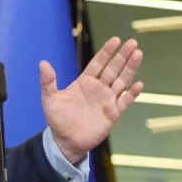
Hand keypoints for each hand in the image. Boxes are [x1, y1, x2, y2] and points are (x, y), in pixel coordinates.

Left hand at [43, 37, 143, 164]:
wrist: (65, 141)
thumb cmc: (57, 119)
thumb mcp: (49, 99)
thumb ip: (48, 81)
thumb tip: (43, 63)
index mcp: (85, 82)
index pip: (98, 63)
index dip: (107, 52)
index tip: (116, 40)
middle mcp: (98, 88)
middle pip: (113, 68)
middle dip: (123, 56)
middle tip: (132, 42)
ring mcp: (107, 100)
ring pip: (122, 81)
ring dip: (130, 68)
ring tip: (138, 55)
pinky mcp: (113, 114)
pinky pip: (125, 102)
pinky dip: (132, 94)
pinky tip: (138, 84)